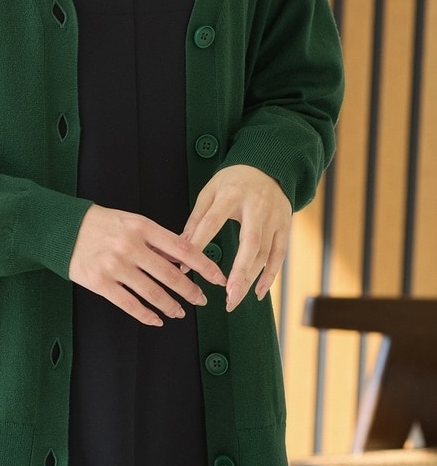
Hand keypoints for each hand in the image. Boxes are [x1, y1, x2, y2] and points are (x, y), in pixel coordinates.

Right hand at [68, 204, 226, 326]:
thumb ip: (155, 239)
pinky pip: (130, 304)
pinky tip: (156, 319)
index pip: (182, 248)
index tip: (217, 277)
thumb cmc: (100, 224)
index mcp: (141, 227)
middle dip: (190, 291)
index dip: (204, 265)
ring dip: (171, 306)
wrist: (62, 228)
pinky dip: (147, 315)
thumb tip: (183, 260)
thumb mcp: (131, 221)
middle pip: (171, 275)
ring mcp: (115, 266)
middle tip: (200, 299)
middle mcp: (130, 246)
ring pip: (153, 293)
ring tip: (179, 312)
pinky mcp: (100, 283)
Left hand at [181, 165, 291, 311]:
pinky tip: (259, 292)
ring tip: (234, 299)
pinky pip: (278, 255)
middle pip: (249, 243)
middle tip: (227, 297)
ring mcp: (274, 218)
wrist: (269, 166)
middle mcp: (257, 207)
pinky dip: (270, 276)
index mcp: (232, 195)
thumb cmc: (234, 180)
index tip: (185, 266)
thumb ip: (197, 217)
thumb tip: (182, 244)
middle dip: (239, 273)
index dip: (198, 244)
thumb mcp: (210, 190)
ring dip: (250, 279)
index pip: (212, 222)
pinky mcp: (284, 227)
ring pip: (264, 254)